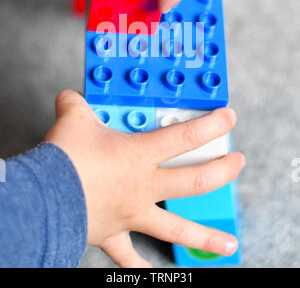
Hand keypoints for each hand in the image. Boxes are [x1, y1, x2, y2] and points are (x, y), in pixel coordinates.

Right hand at [45, 90, 244, 267]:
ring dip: (204, 237)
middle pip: (194, 181)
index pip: (186, 136)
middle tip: (237, 163)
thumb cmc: (66, 160)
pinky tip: (154, 276)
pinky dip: (141, 269)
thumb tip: (69, 97)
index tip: (229, 118)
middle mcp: (143, 186)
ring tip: (228, 244)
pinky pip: (129, 258)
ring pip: (175, 228)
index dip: (212, 125)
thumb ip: (75, 105)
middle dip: (222, 171)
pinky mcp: (112, 234)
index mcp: (140, 155)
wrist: (45, 197)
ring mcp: (131, 213)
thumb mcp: (73, 119)